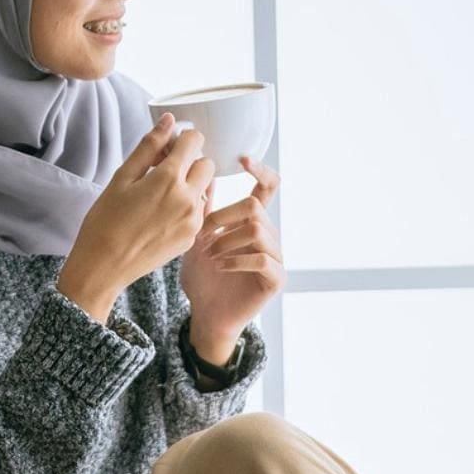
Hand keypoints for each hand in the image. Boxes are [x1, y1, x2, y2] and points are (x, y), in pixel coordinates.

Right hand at [57, 114, 213, 314]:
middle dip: (191, 162)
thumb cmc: (105, 220)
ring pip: (205, 189)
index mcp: (169, 179)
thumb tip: (168, 121)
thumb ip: (149, 146)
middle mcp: (188, 199)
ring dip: (191, 185)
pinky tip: (161, 216)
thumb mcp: (122, 178)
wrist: (103, 267)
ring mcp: (193, 221)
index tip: (168, 147)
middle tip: (164, 171)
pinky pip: (199, 212)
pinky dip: (187, 207)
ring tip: (160, 197)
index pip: (194, 141)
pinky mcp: (192, 238)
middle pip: (207, 164)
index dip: (181, 139)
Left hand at [179, 154, 284, 343]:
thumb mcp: (197, 237)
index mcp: (253, 221)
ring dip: (227, 239)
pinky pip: (263, 258)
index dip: (260, 170)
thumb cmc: (202, 276)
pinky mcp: (276, 278)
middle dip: (225, 215)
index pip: (267, 187)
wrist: (205, 314)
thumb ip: (204, 208)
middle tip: (203, 232)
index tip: (243, 158)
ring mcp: (275, 257)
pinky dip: (237, 260)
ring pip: (258, 229)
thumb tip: (202, 170)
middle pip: (255, 206)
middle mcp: (268, 235)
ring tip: (209, 254)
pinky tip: (220, 266)